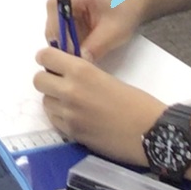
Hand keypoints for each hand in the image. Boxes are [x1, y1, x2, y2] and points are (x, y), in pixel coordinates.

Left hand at [31, 49, 159, 165]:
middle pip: (38, 80)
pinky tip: (77, 118)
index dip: (47, 59)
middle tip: (62, 85)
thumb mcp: (106, 78)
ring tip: (73, 104)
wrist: (151, 133)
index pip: (45, 56)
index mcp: (81, 70)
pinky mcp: (72, 133)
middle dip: (48, 81)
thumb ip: (82, 75)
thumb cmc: (137, 102)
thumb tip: (65, 75)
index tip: (53, 63)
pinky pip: (54, 121)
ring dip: (54, 101)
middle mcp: (69, 90)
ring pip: (45, 102)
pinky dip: (61, 118)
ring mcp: (68, 114)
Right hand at [44, 0, 138, 62]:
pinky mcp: (61, 12)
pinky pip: (57, 31)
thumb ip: (95, 47)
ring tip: (80, 53)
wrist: (126, 7)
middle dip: (62, 42)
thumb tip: (79, 61)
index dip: (61, 35)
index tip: (72, 54)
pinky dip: (67, 41)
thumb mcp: (113, 32)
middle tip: (76, 57)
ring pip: (52, 28)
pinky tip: (79, 47)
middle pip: (51, 22)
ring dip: (64, 43)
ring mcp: (60, 3)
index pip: (56, 13)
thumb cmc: (122, 14)